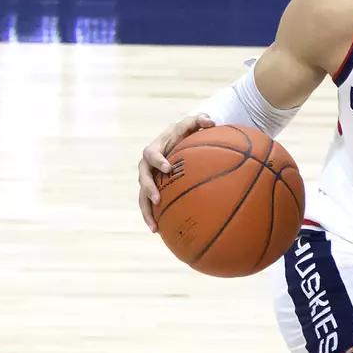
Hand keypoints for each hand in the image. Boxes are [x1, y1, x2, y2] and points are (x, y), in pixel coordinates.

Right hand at [138, 112, 215, 230]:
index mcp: (156, 148)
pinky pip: (150, 205)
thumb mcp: (192, 124)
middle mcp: (149, 165)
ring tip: (154, 227)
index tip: (167, 168)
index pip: (151, 154)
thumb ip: (199, 120)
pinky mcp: (154, 190)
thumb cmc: (186, 133)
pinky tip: (160, 232)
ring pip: (142, 196)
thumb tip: (210, 121)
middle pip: (143, 177)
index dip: (157, 161)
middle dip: (149, 189)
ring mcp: (150, 179)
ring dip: (147, 211)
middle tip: (157, 199)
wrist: (179, 143)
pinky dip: (154, 217)